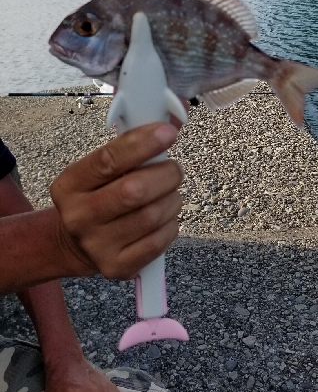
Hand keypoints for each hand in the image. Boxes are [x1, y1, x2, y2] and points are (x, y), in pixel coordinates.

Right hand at [51, 122, 182, 280]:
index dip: (142, 144)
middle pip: (134, 191)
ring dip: (172, 199)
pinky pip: (159, 241)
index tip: (168, 132)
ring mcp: (97, 245)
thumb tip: (168, 124)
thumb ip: (128, 150)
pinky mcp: (117, 267)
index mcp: (70, 185)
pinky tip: (165, 218)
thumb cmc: (97, 196)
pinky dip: (171, 225)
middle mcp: (79, 216)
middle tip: (173, 169)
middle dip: (166, 174)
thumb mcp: (98, 171)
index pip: (109, 160)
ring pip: (152, 216)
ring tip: (168, 194)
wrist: (76, 244)